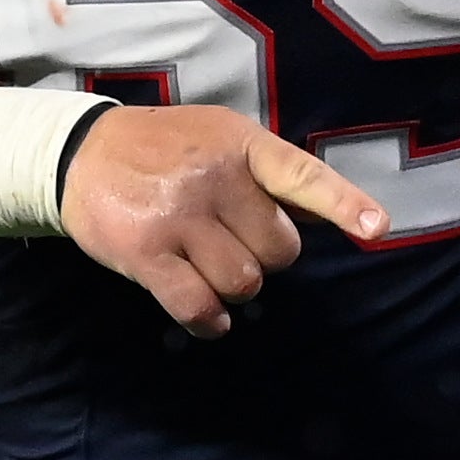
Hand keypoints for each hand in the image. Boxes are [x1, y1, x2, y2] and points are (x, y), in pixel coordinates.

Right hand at [57, 104, 385, 338]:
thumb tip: (326, 213)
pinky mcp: (146, 252)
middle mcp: (216, 179)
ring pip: (243, 282)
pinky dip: (209, 320)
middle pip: (279, 251)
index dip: (343, 204)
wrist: (82, 151)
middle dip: (264, 256)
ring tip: (209, 265)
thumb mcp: (224, 139)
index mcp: (244, 147)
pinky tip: (208, 316)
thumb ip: (272, 176)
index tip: (376, 228)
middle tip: (233, 240)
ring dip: (235, 287)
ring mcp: (179, 216)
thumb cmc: (168, 149)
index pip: (303, 176)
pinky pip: (197, 306)